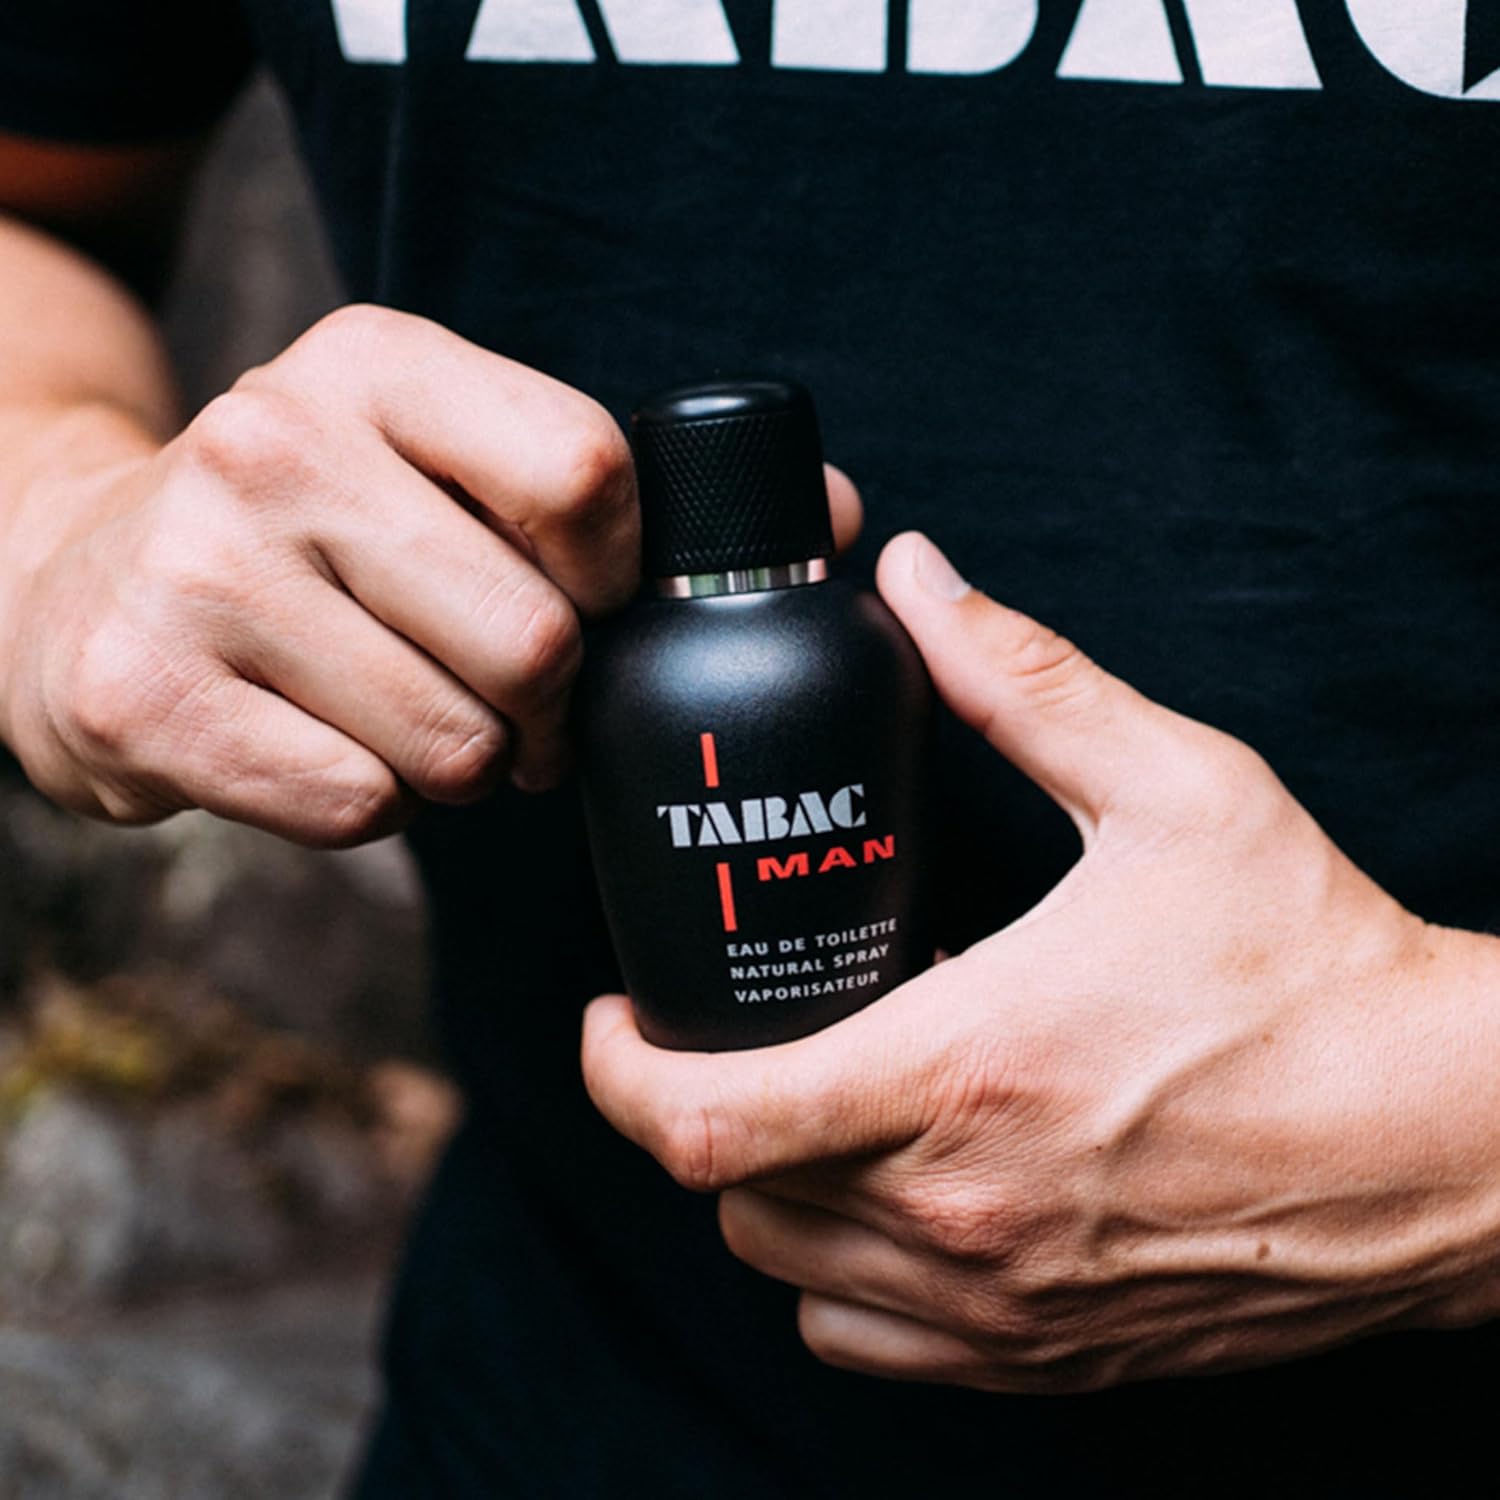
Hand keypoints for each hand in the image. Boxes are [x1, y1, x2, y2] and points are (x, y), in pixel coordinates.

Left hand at [583, 531, 1499, 1392]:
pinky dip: (838, 1274)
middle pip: (730, 1197)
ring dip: (765, 1187)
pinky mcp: (1054, 1358)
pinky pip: (872, 1345)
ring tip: (808, 1099)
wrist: (1451, 1138)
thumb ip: (1021, 678)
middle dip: (697, 1110)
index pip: (705, 1121)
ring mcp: (1005, 1305)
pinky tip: (889, 1190)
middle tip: (722, 1034)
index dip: (616, 1073)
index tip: (615, 1019)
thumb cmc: (1317, 967)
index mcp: (964, 1070)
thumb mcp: (1172, 789)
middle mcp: (964, 1210)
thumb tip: (916, 576)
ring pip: (789, 1272)